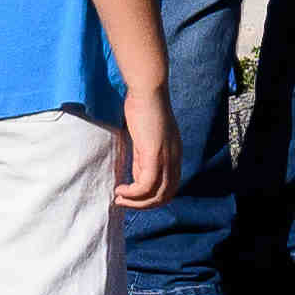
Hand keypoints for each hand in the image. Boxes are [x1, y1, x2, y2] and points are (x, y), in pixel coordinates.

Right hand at [108, 77, 178, 212]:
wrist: (147, 90)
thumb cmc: (143, 107)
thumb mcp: (145, 139)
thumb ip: (143, 157)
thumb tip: (136, 175)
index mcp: (174, 155)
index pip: (170, 187)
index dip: (152, 198)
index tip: (133, 198)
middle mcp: (174, 159)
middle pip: (166, 195)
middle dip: (144, 205)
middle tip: (124, 203)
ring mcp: (166, 157)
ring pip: (157, 194)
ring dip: (137, 203)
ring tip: (119, 199)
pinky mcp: (154, 155)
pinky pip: (146, 185)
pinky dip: (133, 193)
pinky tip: (120, 190)